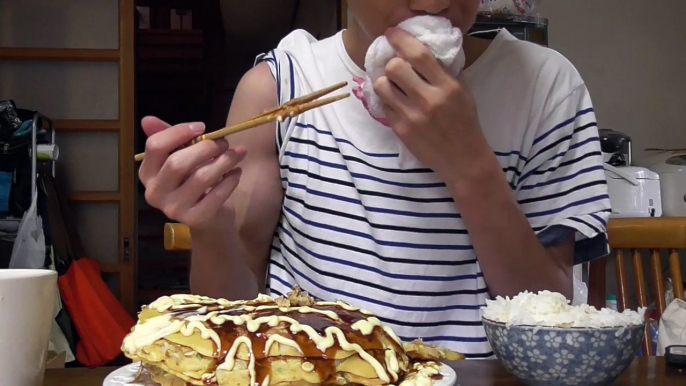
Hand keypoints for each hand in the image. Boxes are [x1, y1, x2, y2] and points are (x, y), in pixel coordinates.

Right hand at [138, 117, 246, 229]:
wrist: (209, 220)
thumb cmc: (193, 183)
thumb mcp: (181, 158)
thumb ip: (169, 139)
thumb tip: (147, 119)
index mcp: (147, 174)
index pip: (155, 147)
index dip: (178, 132)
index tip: (202, 126)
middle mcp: (155, 193)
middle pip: (177, 163)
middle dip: (205, 147)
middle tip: (224, 142)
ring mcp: (174, 209)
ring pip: (201, 177)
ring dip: (224, 161)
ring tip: (237, 154)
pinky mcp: (196, 219)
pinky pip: (217, 194)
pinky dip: (231, 180)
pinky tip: (237, 172)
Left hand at [373, 28, 491, 181]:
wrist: (463, 159)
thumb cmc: (465, 123)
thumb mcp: (463, 93)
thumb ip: (445, 72)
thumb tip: (423, 50)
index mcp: (447, 87)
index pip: (418, 55)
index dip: (401, 40)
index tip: (392, 34)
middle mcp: (428, 100)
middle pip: (394, 68)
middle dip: (392, 64)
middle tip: (396, 68)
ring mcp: (412, 116)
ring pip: (382, 86)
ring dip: (385, 82)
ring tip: (393, 85)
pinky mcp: (401, 130)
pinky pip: (384, 106)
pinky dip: (387, 101)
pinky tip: (397, 103)